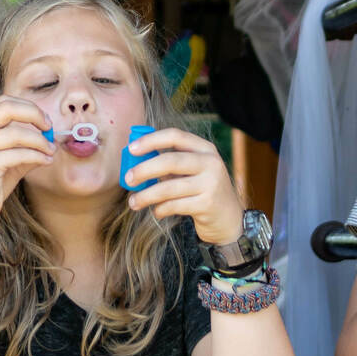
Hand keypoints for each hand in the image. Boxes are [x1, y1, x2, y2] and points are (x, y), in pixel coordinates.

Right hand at [0, 97, 53, 227]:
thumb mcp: (8, 160)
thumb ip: (25, 146)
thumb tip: (50, 137)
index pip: (3, 102)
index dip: (28, 107)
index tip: (44, 121)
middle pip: (7, 108)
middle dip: (34, 114)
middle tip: (49, 127)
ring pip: (16, 133)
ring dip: (40, 141)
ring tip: (50, 150)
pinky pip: (19, 154)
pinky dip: (37, 156)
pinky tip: (46, 161)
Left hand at [123, 128, 244, 243]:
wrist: (228, 219)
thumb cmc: (201, 191)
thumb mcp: (190, 171)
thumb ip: (168, 163)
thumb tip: (133, 161)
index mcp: (205, 148)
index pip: (175, 136)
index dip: (151, 140)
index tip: (130, 149)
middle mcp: (211, 163)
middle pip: (170, 161)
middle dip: (144, 170)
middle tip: (127, 179)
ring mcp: (211, 184)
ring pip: (169, 187)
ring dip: (146, 196)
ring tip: (133, 203)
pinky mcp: (207, 205)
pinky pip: (174, 205)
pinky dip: (160, 209)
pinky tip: (157, 211)